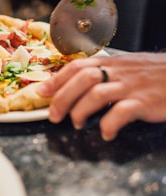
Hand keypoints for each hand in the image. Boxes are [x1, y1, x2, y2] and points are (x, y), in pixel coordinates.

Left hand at [37, 53, 165, 140]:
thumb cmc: (153, 73)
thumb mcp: (127, 67)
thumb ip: (104, 72)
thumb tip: (76, 83)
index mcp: (112, 62)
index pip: (78, 66)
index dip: (57, 79)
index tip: (42, 92)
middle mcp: (119, 72)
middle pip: (83, 79)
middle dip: (62, 98)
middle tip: (54, 115)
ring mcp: (132, 87)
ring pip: (97, 94)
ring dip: (81, 110)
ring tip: (77, 124)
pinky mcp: (145, 102)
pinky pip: (122, 112)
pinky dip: (108, 124)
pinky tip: (105, 133)